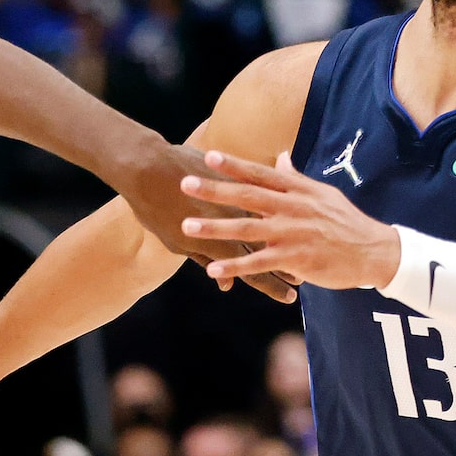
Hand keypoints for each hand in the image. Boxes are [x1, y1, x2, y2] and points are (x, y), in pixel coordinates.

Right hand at [117, 140, 298, 299]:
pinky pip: (212, 262)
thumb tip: (261, 170)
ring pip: (247, 262)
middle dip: (286, 264)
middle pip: (268, 246)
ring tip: (286, 293)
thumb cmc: (180, 163)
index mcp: (241, 197)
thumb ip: (233, 178)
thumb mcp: (212, 169)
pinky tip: (227, 284)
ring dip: (267, 279)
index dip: (291, 234)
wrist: (146, 168)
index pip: (274, 220)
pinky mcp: (189, 243)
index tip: (309, 246)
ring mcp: (212, 232)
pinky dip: (222, 272)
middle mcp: (232, 217)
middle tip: (302, 279)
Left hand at [186, 149, 403, 292]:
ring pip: (248, 229)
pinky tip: (213, 269)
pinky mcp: (296, 260)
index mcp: (297, 191)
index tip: (209, 156)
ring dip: (216, 228)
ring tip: (188, 227)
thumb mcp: (322, 194)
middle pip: (247, 196)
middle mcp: (292, 208)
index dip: (234, 165)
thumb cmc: (345, 222)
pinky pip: (259, 264)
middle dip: (215, 190)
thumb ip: (295, 178)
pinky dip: (236, 266)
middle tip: (184, 184)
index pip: (261, 174)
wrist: (374, 251)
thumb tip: (280, 156)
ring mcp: (293, 234)